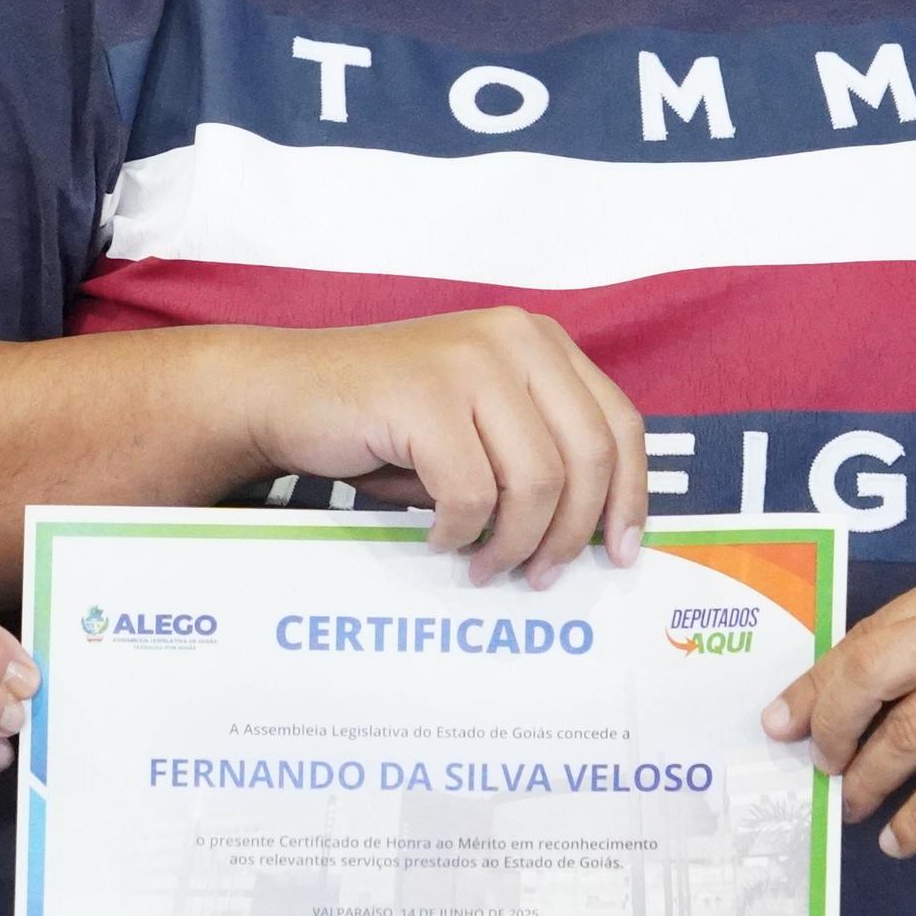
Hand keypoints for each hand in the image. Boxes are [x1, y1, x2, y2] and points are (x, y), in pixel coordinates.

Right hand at [231, 310, 646, 588]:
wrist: (286, 392)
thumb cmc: (388, 423)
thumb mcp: (482, 426)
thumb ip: (538, 453)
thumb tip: (600, 534)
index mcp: (540, 341)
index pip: (619, 423)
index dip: (629, 496)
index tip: (621, 553)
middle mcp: (515, 338)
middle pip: (588, 456)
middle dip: (570, 532)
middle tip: (540, 577)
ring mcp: (469, 360)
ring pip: (536, 480)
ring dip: (514, 542)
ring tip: (486, 567)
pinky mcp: (425, 394)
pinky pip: (472, 492)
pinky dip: (459, 532)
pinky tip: (438, 537)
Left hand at [764, 564, 915, 855]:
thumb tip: (855, 702)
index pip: (871, 633)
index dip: (820, 682)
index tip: (784, 718)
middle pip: (871, 672)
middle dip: (831, 726)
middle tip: (817, 765)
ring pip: (906, 734)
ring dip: (869, 780)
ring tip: (855, 807)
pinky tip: (903, 838)